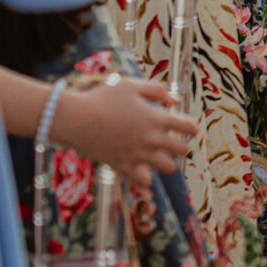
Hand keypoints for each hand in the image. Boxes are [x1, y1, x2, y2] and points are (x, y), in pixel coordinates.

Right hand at [48, 76, 196, 190]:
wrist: (74, 118)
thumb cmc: (102, 98)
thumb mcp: (131, 85)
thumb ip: (156, 90)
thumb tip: (174, 101)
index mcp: (156, 118)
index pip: (187, 127)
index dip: (191, 128)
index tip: (190, 129)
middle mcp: (151, 138)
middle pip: (182, 150)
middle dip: (182, 146)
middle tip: (175, 143)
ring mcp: (137, 154)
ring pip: (167, 167)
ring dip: (167, 162)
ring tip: (160, 157)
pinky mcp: (121, 166)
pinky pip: (142, 181)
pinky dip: (146, 179)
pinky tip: (144, 173)